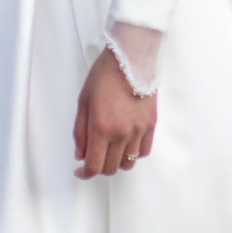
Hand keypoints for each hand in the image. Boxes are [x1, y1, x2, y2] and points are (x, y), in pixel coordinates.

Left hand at [73, 50, 157, 179]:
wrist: (131, 59)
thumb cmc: (104, 76)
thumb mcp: (83, 102)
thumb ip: (80, 132)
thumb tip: (80, 155)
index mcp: (101, 128)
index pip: (94, 166)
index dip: (85, 173)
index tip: (80, 171)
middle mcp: (121, 134)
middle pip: (111, 168)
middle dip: (99, 167)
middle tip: (93, 158)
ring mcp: (138, 130)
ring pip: (128, 163)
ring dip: (116, 162)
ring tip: (110, 150)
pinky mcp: (151, 125)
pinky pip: (143, 151)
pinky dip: (133, 154)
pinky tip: (125, 145)